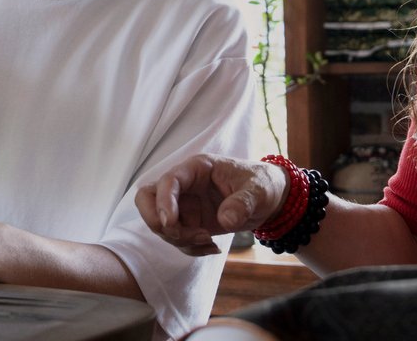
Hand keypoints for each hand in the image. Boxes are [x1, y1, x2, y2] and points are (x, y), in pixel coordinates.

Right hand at [135, 154, 286, 255]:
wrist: (269, 199)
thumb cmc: (262, 184)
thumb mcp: (258, 191)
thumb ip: (242, 203)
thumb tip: (225, 220)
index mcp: (197, 168)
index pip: (168, 181)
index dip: (163, 201)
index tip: (170, 224)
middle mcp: (184, 185)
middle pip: (147, 198)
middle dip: (156, 221)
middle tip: (178, 235)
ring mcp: (184, 205)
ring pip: (160, 223)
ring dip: (179, 239)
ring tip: (209, 242)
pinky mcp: (189, 222)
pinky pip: (177, 238)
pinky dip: (190, 248)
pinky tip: (213, 248)